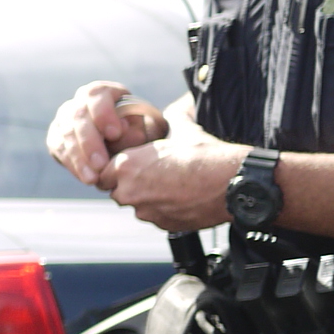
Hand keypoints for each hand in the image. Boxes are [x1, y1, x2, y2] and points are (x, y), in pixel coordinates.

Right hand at [49, 81, 166, 187]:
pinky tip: (86, 178)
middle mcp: (79, 102)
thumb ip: (133, 131)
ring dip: (79, 159)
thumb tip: (121, 133)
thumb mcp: (142, 130)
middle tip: (101, 164)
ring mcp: (64, 119)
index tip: (115, 134)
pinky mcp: (57, 137)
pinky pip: (60, 150)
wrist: (124, 144)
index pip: (96, 96)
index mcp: (101, 92)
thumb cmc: (136, 133)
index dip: (103, 114)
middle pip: (78, 117)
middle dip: (89, 143)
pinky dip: (73, 165)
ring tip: (93, 178)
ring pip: (67, 135)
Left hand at [98, 117, 244, 232]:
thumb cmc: (205, 156)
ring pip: (136, 206)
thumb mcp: (183, 130)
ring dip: (147, 198)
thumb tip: (175, 108)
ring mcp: (145, 211)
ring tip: (171, 186)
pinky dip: (163, 209)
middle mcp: (129, 192)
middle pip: (117, 191)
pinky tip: (181, 198)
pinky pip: (155, 217)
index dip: (116, 170)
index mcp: (126, 167)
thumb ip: (170, 119)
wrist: (230, 183)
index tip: (131, 166)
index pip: (103, 173)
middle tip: (152, 175)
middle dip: (129, 185)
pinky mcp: (161, 224)